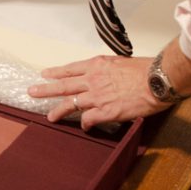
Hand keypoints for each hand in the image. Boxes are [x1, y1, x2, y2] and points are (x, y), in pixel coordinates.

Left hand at [28, 55, 169, 130]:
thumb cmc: (147, 69)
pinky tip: (84, 127)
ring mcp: (97, 97)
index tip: (45, 74)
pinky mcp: (105, 111)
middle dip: (45, 89)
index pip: (70, 69)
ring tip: (49, 116)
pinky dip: (85, 124)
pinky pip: (88, 119)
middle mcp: (92, 80)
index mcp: (97, 65)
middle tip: (32, 92)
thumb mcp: (122, 62)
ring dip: (58, 111)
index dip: (56, 72)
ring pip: (70, 104)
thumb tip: (108, 74)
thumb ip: (110, 69)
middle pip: (63, 86)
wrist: (159, 79)